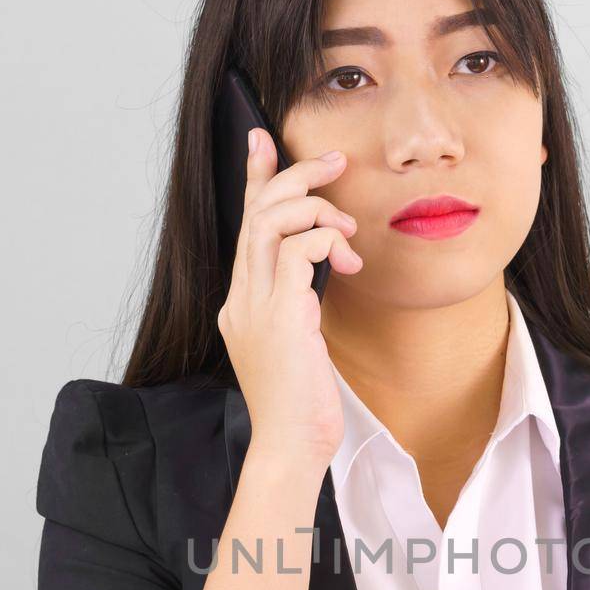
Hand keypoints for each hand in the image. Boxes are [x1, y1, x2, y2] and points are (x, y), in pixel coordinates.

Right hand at [217, 130, 362, 471]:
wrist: (292, 448)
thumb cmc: (302, 406)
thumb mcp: (300, 344)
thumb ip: (301, 304)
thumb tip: (323, 269)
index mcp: (242, 303)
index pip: (245, 227)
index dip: (255, 179)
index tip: (263, 141)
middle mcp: (241, 300)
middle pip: (256, 213)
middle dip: (294, 175)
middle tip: (335, 160)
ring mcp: (255, 308)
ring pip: (271, 223)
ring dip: (316, 208)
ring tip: (349, 226)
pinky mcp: (279, 319)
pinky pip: (296, 252)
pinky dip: (325, 241)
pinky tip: (349, 260)